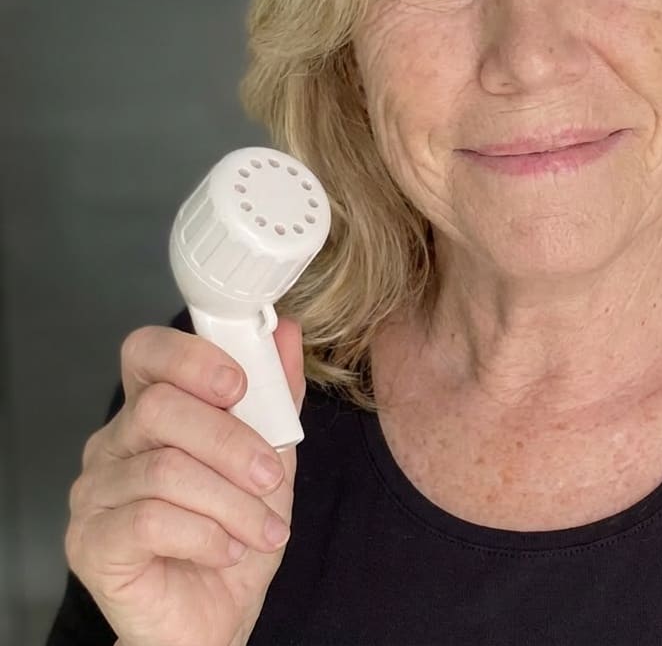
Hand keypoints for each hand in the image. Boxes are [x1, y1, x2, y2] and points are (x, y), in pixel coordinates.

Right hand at [64, 318, 305, 645]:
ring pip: (166, 469)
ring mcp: (95, 492)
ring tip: (262, 529)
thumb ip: (277, 394)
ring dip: (232, 501)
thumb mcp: (271, 455)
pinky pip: (150, 520)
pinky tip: (226, 550)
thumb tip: (285, 331)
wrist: (216, 617)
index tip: (240, 386)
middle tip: (270, 476)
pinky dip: (207, 534)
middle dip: (232, 442)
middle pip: (160, 408)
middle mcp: (113, 442)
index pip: (146, 352)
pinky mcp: (90, 543)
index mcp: (151, 408)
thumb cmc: (236, 531)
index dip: (192, 358)